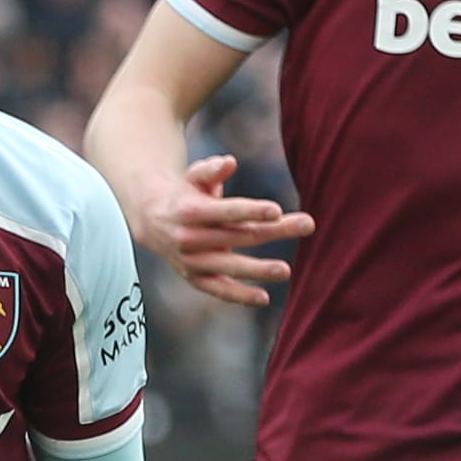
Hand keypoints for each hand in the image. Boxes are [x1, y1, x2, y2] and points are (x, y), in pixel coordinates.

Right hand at [125, 152, 311, 309]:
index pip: (225, 212)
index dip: (251, 211)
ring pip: (229, 266)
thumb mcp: (194, 176)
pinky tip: (264, 298)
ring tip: (286, 270)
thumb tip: (230, 162)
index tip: (277, 211)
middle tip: (308, 224)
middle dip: (275, 230)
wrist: (152, 220)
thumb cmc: (186, 193)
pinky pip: (218, 289)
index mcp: (190, 211)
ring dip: (258, 270)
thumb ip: (211, 169)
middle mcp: (189, 239)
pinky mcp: (194, 277)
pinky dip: (239, 296)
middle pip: (238, 236)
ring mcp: (191, 261)